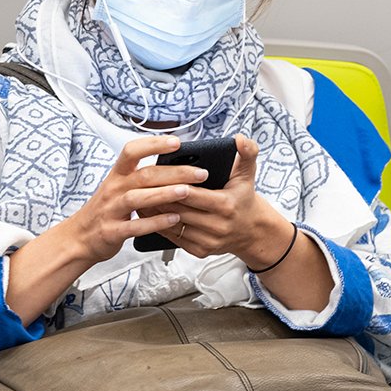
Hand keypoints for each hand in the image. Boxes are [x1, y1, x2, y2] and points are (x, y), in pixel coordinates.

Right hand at [60, 134, 208, 264]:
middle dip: (174, 172)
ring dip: (164, 193)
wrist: (80, 237)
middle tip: (200, 173)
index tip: (176, 142)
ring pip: (138, 198)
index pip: (131, 151)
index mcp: (116, 175)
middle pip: (144, 175)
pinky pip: (135, 226)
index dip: (153, 144)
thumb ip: (141, 177)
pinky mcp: (113, 231)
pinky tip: (173, 219)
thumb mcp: (118, 188)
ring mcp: (111, 210)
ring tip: (187, 192)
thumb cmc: (105, 210)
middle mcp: (113, 189)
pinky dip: (155, 222)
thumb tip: (175, 167)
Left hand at [147, 134, 291, 266]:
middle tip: (139, 186)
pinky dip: (159, 225)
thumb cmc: (243, 199)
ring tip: (139, 197)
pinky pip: (173, 238)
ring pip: (173, 225)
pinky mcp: (200, 251)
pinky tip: (149, 214)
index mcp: (226, 205)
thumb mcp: (248, 174)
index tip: (155, 175)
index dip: (173, 184)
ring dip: (154, 212)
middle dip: (158, 197)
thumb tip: (240, 139)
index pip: (191, 194)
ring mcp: (208, 241)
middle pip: (179, 209)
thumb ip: (247, 153)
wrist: (251, 230)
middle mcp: (218, 226)